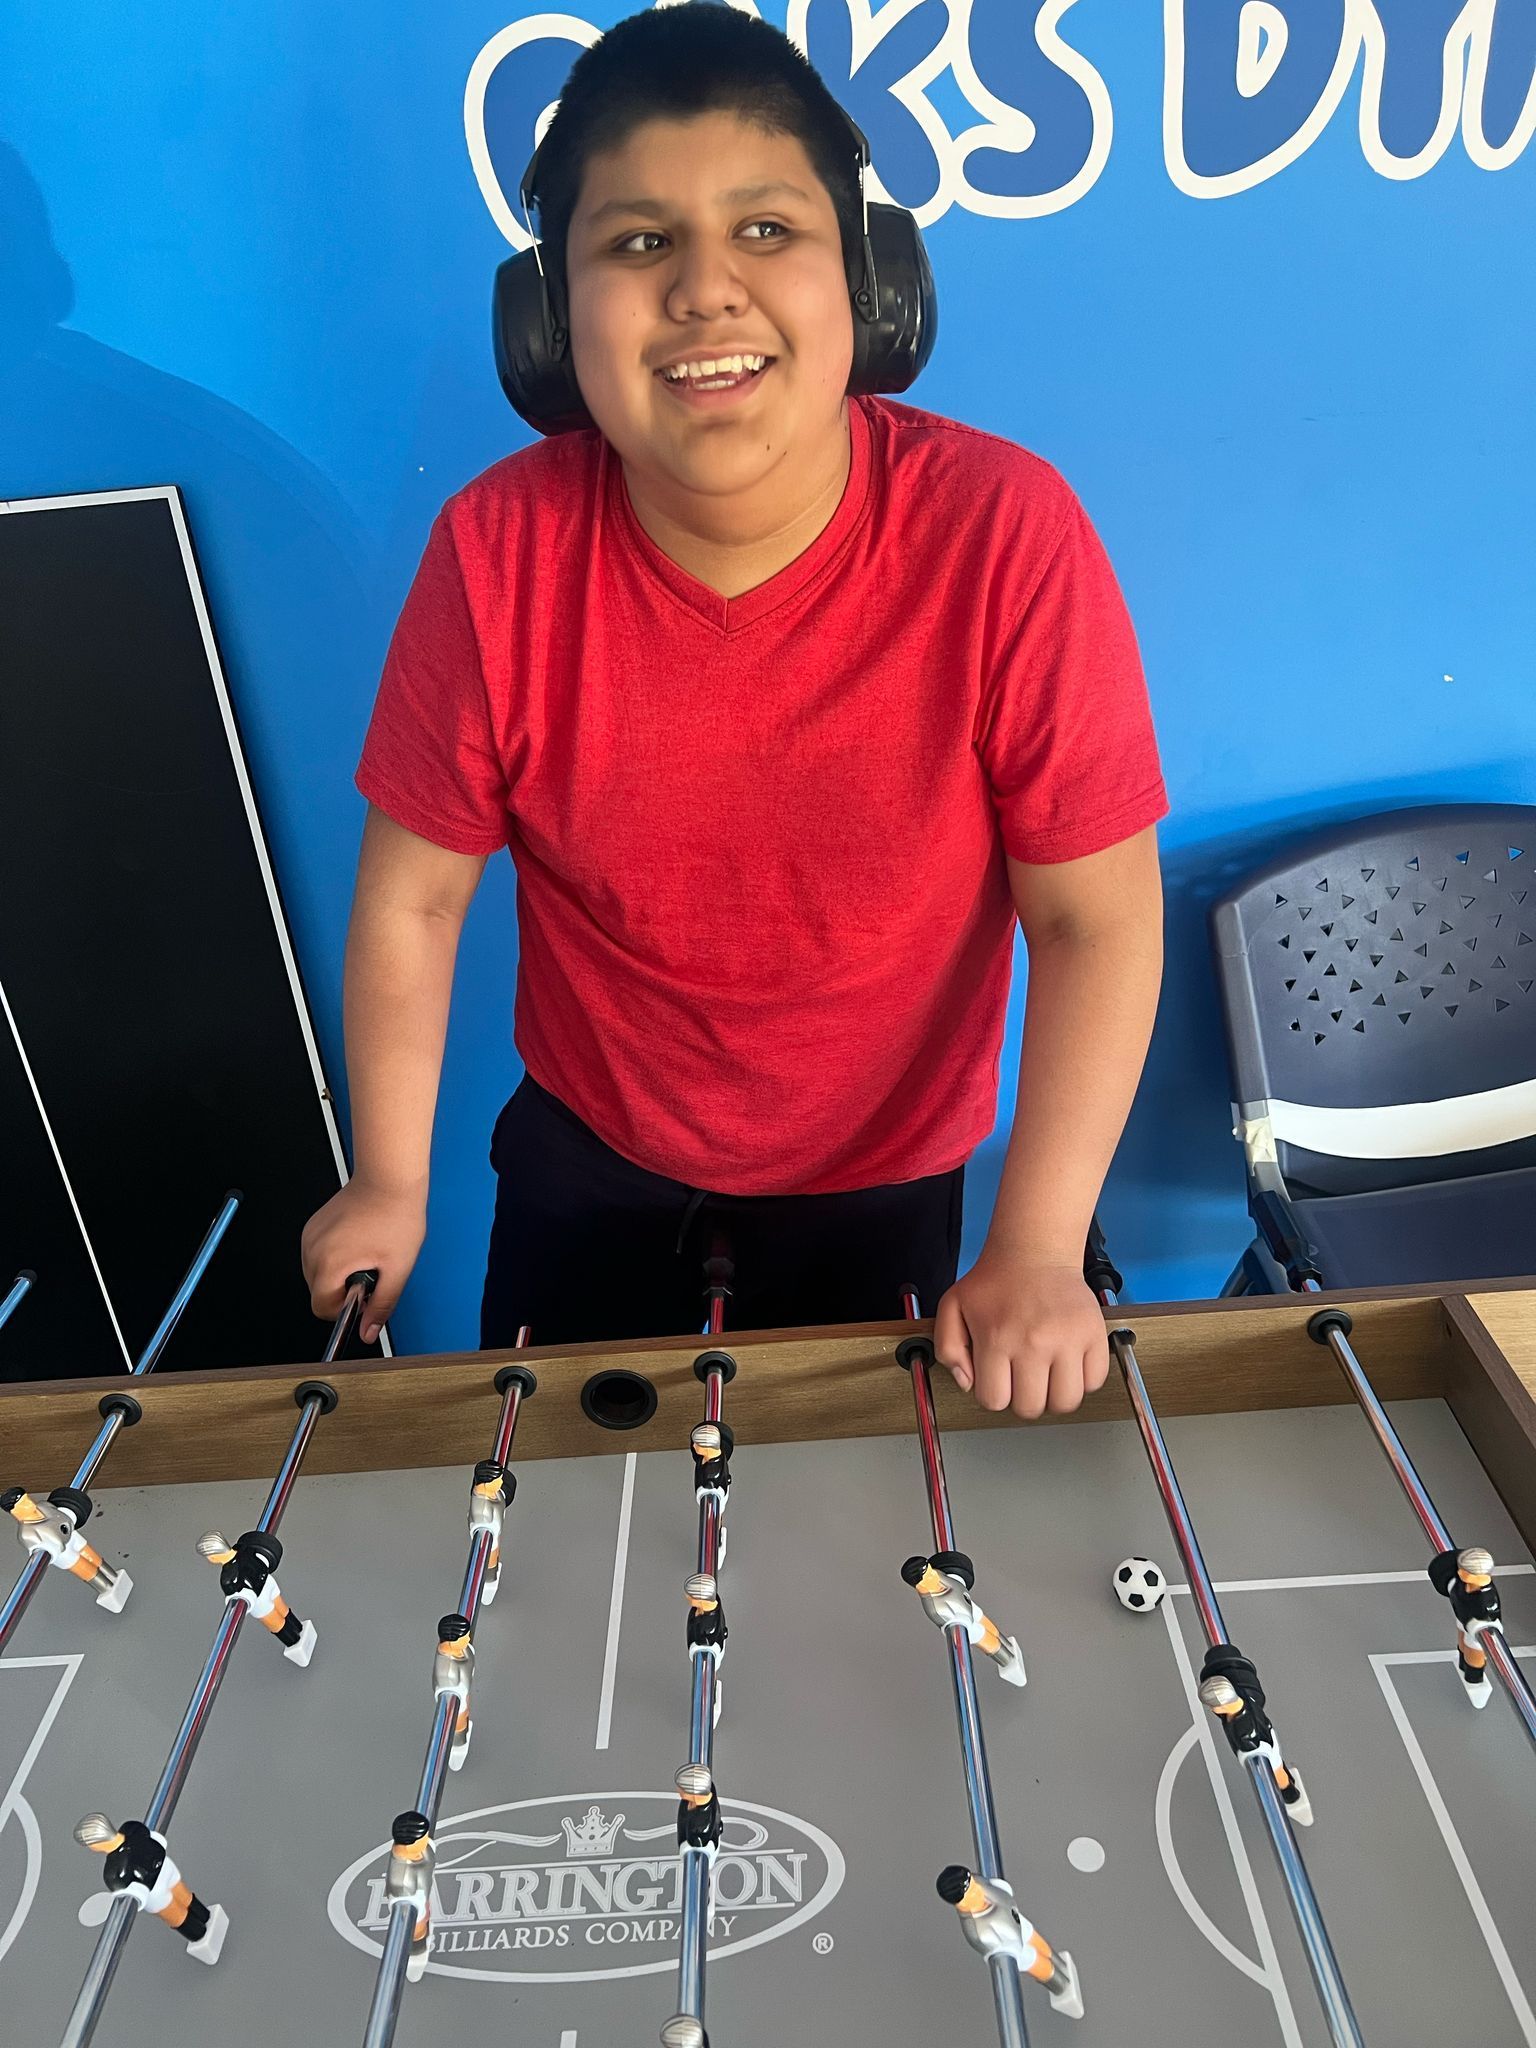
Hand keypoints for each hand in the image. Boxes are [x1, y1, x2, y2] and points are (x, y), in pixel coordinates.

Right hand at [300, 1179, 425, 1343]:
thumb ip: (381, 1305)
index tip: (364, 1298)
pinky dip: (336, 1256)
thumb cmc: (395, 1215)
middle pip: (319, 1291)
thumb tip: (368, 1331)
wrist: (389, 1179)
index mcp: (329, 1264)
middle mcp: (313, 1249)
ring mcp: (310, 1236)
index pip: (322, 1308)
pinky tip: (359, 1242)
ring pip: (318, 1273)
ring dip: (340, 1273)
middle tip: (372, 1270)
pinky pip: (319, 1254)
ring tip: (367, 1253)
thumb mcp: (397, 1269)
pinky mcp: (313, 1226)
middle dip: (344, 1289)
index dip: (345, 1310)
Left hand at [932, 1251, 1108, 1418]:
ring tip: (1047, 1376)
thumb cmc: (996, 1279)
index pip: (995, 1400)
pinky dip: (1083, 1380)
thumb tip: (967, 1384)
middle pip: (1031, 1407)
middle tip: (1022, 1378)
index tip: (999, 1380)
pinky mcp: (1093, 1335)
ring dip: (1054, 1396)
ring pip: (1065, 1402)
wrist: (1035, 1250)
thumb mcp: (953, 1307)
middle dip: (1023, 1398)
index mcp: (997, 1339)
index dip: (994, 1394)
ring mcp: (1067, 1340)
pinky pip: (1094, 1381)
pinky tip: (1068, 1364)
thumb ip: (948, 1349)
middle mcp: (1034, 1343)